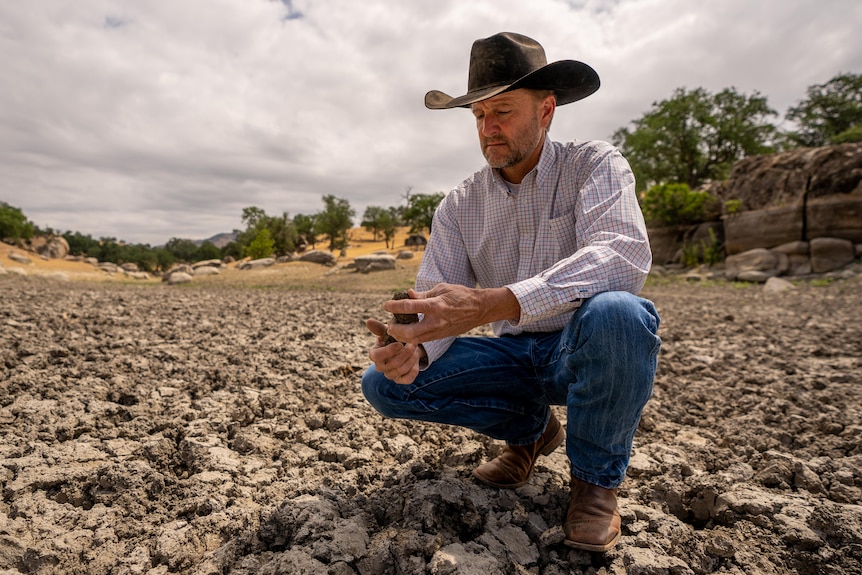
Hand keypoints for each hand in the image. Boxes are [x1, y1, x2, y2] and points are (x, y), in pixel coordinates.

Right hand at [366, 318, 423, 383]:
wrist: (405, 347)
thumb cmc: (394, 338)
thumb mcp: (387, 332)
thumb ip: (379, 328)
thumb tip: (368, 321)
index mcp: (374, 354)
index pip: (376, 356)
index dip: (388, 350)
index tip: (400, 343)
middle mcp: (380, 367)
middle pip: (393, 363)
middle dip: (405, 353)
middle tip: (413, 344)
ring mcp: (390, 375)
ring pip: (402, 370)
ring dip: (412, 358)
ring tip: (416, 349)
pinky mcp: (400, 380)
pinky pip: (408, 379)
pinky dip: (414, 368)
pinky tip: (416, 359)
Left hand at [382, 283, 519, 343]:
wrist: (479, 309)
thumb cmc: (460, 295)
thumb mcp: (441, 289)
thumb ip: (422, 294)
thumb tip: (407, 295)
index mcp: (436, 305)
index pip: (410, 307)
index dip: (394, 306)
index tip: (385, 305)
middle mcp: (436, 321)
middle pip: (409, 333)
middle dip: (395, 330)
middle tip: (390, 323)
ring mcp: (439, 331)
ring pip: (414, 340)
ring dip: (402, 336)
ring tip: (396, 328)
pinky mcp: (441, 337)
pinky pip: (422, 340)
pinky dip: (411, 338)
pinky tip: (406, 332)